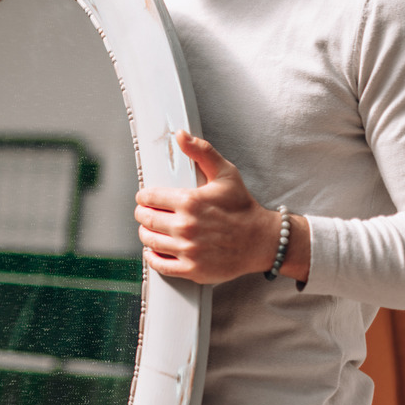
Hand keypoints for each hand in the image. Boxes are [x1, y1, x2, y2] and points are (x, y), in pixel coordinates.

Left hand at [134, 131, 285, 284]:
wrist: (261, 240)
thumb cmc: (242, 207)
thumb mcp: (225, 173)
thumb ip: (201, 152)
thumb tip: (180, 135)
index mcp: (190, 201)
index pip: (148, 197)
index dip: (144, 196)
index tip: (146, 198)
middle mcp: (186, 226)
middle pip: (145, 219)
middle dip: (142, 214)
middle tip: (147, 212)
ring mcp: (188, 249)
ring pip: (148, 240)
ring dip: (146, 233)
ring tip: (152, 229)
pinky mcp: (191, 269)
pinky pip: (159, 264)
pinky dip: (152, 256)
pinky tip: (155, 249)